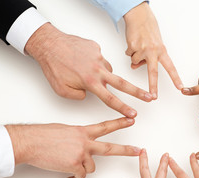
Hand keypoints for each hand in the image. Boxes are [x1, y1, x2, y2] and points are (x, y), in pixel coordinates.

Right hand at [6, 118, 139, 177]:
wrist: (31, 142)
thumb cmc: (43, 135)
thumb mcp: (64, 130)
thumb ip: (77, 137)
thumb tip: (80, 145)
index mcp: (82, 131)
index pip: (105, 127)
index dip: (119, 123)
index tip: (130, 120)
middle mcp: (85, 142)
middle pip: (110, 148)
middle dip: (125, 150)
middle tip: (137, 150)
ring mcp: (80, 154)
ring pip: (91, 167)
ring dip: (83, 170)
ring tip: (72, 170)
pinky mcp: (74, 165)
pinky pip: (80, 177)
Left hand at [25, 23, 152, 117]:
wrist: (49, 43)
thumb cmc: (54, 67)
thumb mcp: (62, 90)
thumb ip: (78, 97)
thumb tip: (88, 95)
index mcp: (90, 82)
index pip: (111, 99)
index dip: (123, 108)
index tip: (133, 113)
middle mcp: (98, 70)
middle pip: (123, 84)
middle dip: (138, 92)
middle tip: (149, 97)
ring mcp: (99, 57)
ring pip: (107, 69)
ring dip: (102, 73)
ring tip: (85, 71)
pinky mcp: (96, 47)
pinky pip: (99, 57)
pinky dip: (93, 61)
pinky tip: (82, 60)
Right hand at [124, 2, 182, 98]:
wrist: (139, 15)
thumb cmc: (148, 29)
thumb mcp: (154, 44)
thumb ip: (149, 57)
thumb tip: (137, 66)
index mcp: (162, 51)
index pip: (170, 67)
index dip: (175, 78)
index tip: (180, 87)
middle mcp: (153, 51)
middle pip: (153, 72)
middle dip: (153, 86)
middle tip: (153, 96)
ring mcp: (142, 49)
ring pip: (136, 62)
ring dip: (135, 57)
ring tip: (138, 46)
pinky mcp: (132, 47)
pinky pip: (129, 55)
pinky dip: (130, 51)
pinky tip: (133, 43)